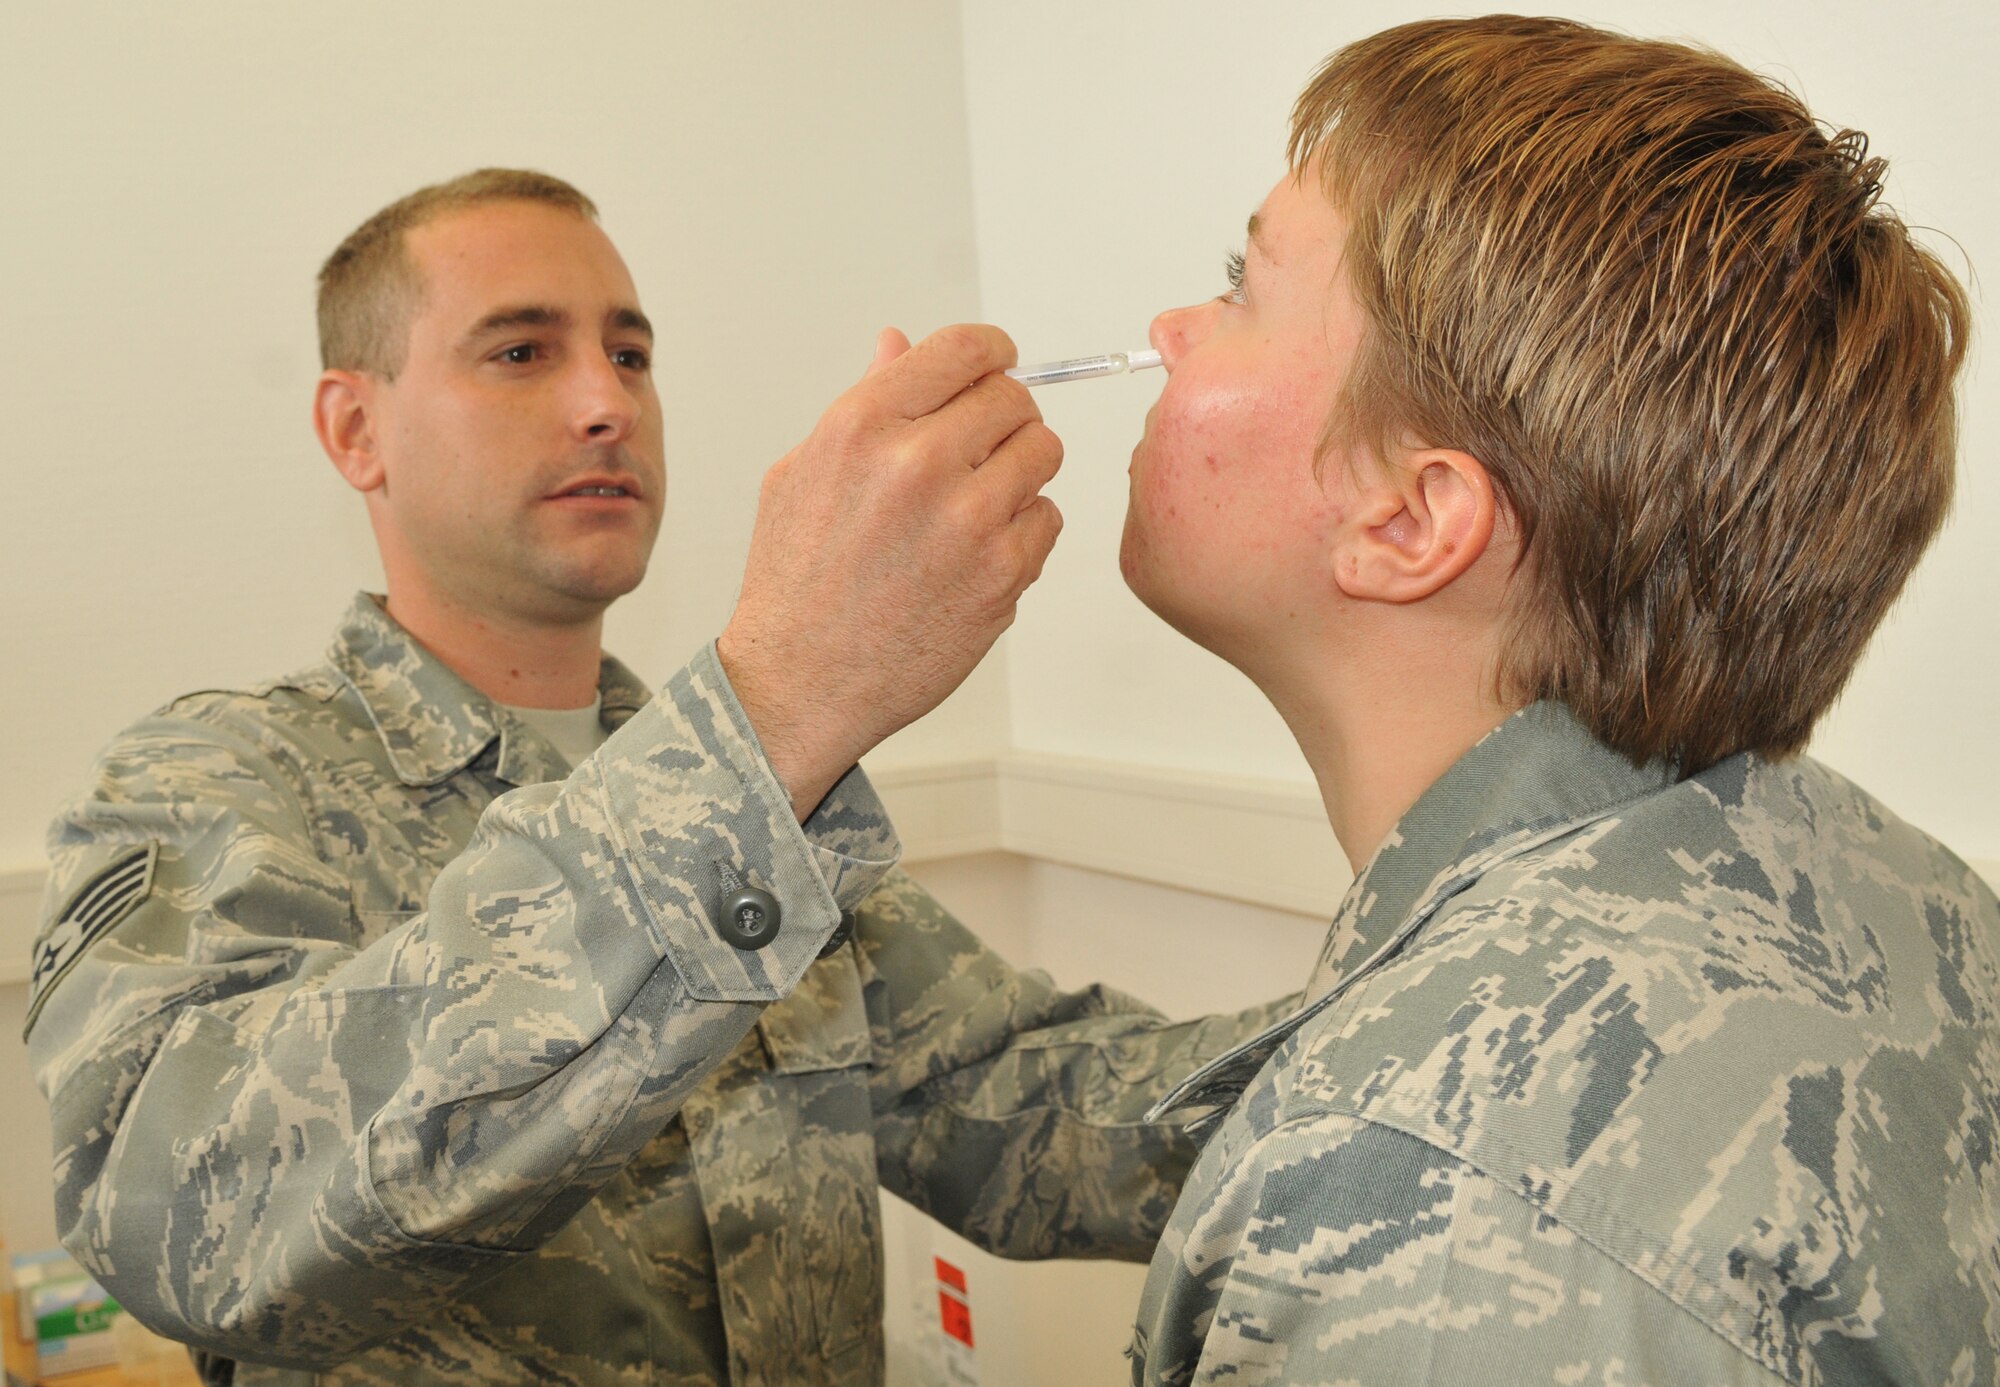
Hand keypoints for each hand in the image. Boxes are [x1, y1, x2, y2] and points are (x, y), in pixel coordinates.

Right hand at [718, 324, 1062, 819]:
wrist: (801, 682)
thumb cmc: (796, 584)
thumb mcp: (803, 472)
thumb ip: (863, 402)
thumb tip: (898, 345)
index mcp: (864, 425)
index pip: (965, 349)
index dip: (993, 352)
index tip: (999, 364)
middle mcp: (918, 463)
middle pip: (1014, 399)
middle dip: (1005, 418)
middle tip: (981, 451)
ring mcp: (967, 519)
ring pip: (1043, 453)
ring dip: (1019, 472)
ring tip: (976, 505)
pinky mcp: (1002, 573)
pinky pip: (1047, 520)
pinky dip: (1023, 532)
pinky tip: (976, 555)